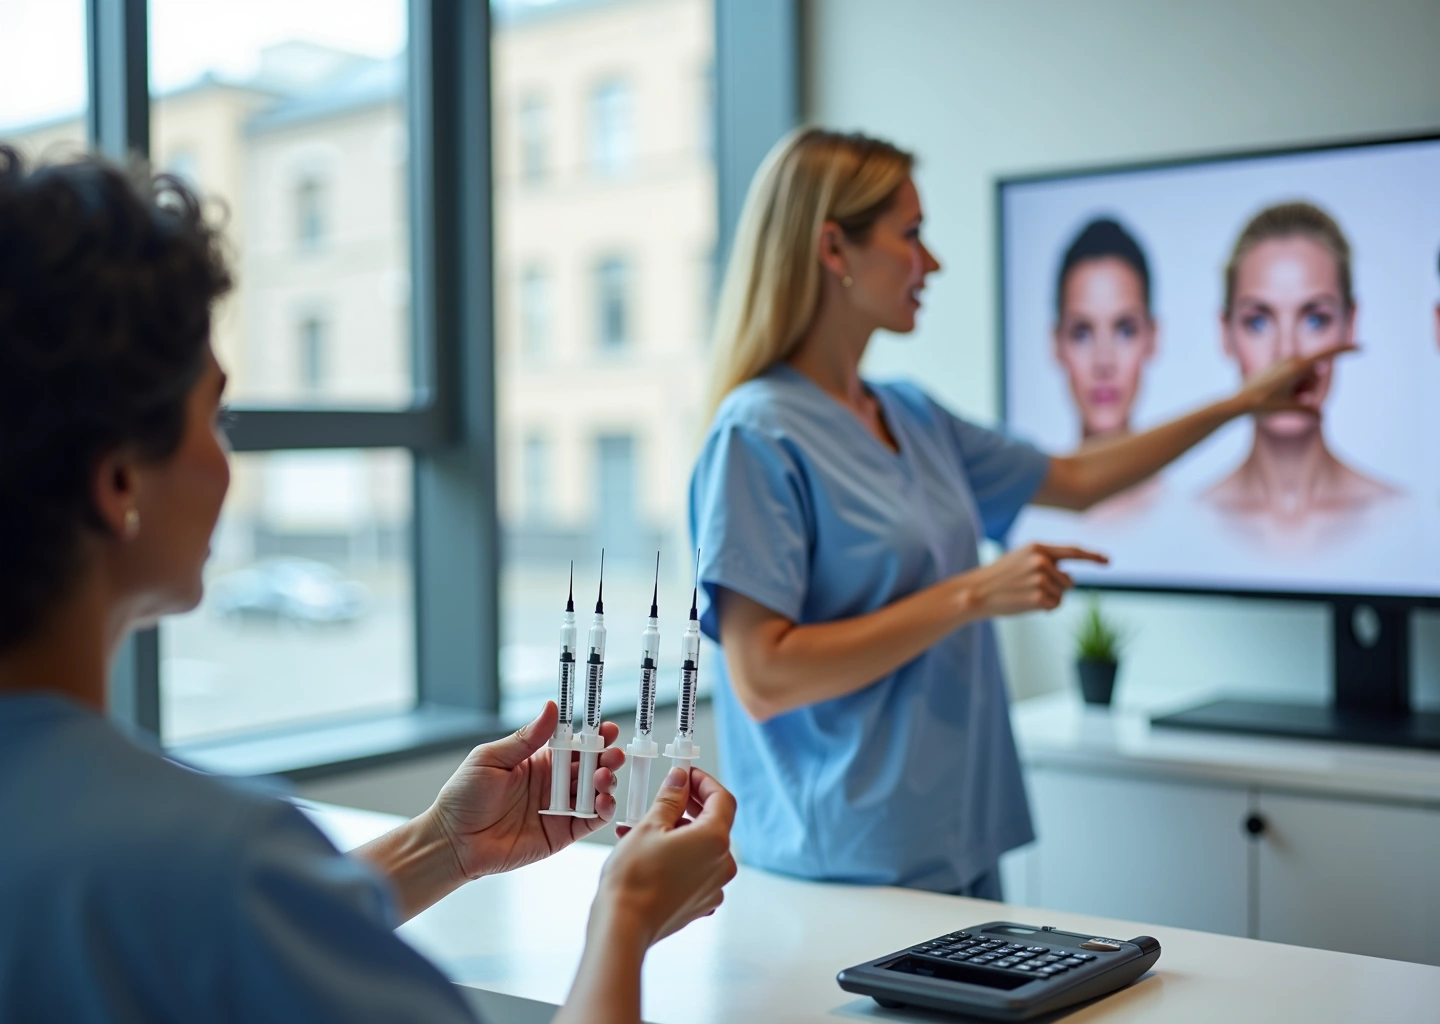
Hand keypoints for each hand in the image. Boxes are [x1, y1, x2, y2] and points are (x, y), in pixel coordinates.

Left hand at [427, 701, 624, 880]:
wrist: (452, 841)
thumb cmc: (463, 796)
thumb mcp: (491, 759)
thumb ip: (525, 738)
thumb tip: (552, 708)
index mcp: (538, 761)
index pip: (573, 744)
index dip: (593, 736)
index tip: (607, 728)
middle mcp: (553, 783)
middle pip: (590, 766)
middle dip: (606, 758)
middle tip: (613, 755)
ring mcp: (559, 808)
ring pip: (595, 791)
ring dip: (607, 782)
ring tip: (603, 777)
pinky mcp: (561, 833)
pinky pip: (590, 821)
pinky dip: (603, 810)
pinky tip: (603, 801)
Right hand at [592, 767, 736, 949]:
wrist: (623, 926)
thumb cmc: (634, 878)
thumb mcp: (649, 825)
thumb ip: (671, 798)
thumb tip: (680, 780)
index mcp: (715, 841)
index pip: (722, 799)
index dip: (704, 783)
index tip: (687, 775)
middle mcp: (722, 865)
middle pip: (714, 824)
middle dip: (690, 806)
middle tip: (668, 795)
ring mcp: (713, 887)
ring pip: (701, 847)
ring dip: (678, 832)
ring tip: (645, 827)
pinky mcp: (700, 903)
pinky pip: (695, 870)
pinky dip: (678, 856)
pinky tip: (652, 853)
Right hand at [960, 543, 1108, 617]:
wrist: (977, 592)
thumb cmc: (999, 577)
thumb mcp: (1021, 559)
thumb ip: (1047, 562)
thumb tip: (1072, 578)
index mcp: (1038, 547)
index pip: (1073, 551)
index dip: (1093, 557)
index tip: (1107, 562)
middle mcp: (1042, 561)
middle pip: (1069, 581)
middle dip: (1058, 589)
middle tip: (1031, 590)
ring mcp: (1041, 579)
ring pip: (1062, 595)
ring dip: (1049, 599)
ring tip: (1026, 596)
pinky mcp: (1039, 597)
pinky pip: (1054, 606)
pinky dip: (1044, 609)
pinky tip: (1026, 604)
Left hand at [1236, 342, 1356, 415]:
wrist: (1237, 403)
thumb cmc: (1262, 405)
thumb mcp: (1288, 409)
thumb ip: (1307, 411)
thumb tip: (1321, 416)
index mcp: (1296, 366)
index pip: (1326, 354)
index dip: (1345, 351)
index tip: (1361, 348)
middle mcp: (1290, 360)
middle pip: (1314, 374)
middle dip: (1310, 388)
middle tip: (1295, 399)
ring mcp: (1281, 363)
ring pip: (1303, 377)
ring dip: (1300, 389)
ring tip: (1282, 398)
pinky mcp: (1274, 367)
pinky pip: (1291, 378)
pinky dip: (1290, 388)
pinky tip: (1274, 395)